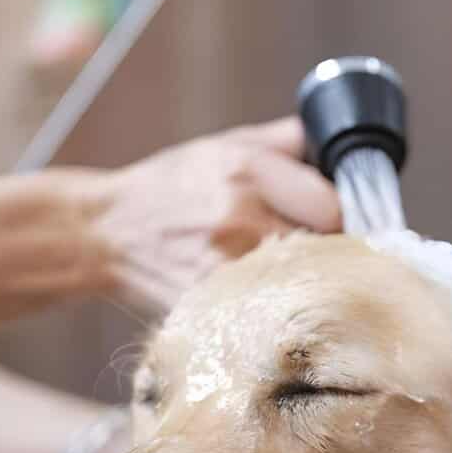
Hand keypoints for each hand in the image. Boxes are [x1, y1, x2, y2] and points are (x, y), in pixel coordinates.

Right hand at [94, 117, 339, 314]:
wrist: (108, 231)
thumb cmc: (172, 187)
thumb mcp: (225, 145)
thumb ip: (286, 142)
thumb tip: (336, 140)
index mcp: (249, 171)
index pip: (334, 207)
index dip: (344, 219)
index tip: (338, 225)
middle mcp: (241, 218)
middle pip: (325, 251)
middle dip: (329, 255)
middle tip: (319, 255)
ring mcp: (227, 266)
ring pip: (301, 286)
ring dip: (306, 285)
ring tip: (290, 277)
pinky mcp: (214, 304)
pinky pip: (268, 312)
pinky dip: (274, 310)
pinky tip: (263, 300)